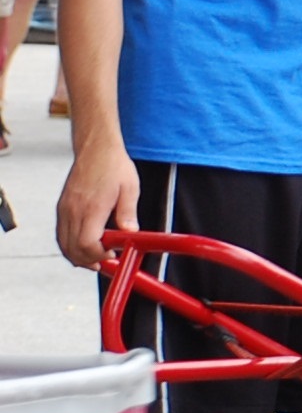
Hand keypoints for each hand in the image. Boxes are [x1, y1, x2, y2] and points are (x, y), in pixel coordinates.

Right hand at [59, 138, 138, 267]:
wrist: (95, 148)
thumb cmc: (113, 166)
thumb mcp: (130, 189)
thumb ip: (128, 213)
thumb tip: (129, 234)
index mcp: (91, 207)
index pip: (86, 243)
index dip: (98, 256)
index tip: (111, 256)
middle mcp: (72, 210)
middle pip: (71, 248)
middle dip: (87, 261)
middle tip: (104, 264)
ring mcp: (64, 209)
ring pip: (63, 243)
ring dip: (77, 256)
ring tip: (95, 259)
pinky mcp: (62, 207)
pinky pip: (61, 233)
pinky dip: (69, 245)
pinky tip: (84, 246)